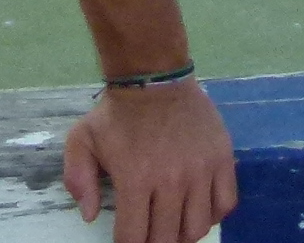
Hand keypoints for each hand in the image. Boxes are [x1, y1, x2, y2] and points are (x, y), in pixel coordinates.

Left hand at [62, 81, 236, 242]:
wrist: (154, 77)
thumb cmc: (118, 114)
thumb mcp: (82, 139)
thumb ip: (78, 179)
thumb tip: (89, 216)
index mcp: (135, 178)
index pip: (134, 237)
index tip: (128, 240)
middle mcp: (171, 180)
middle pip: (167, 238)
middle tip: (149, 233)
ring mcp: (201, 170)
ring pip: (197, 227)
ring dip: (183, 234)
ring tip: (173, 225)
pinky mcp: (222, 159)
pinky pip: (225, 204)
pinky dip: (213, 215)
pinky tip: (198, 208)